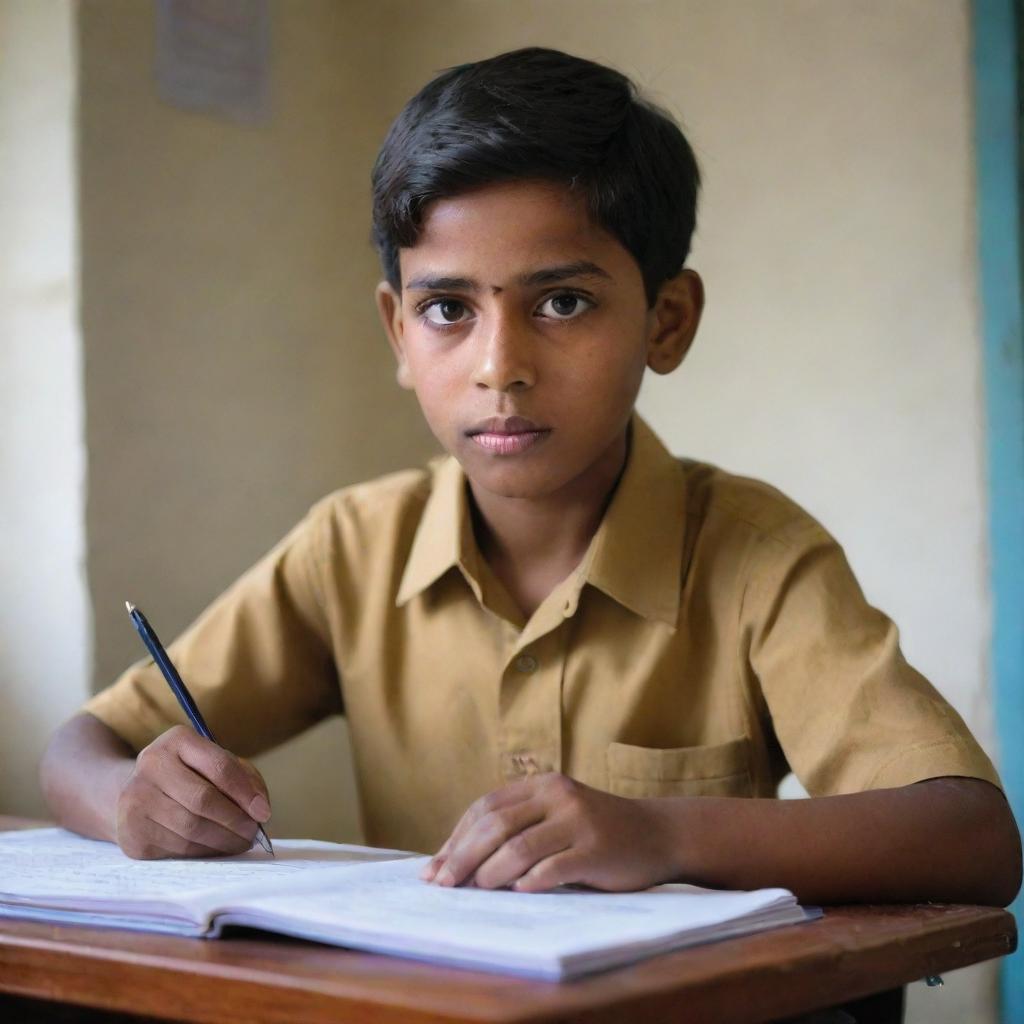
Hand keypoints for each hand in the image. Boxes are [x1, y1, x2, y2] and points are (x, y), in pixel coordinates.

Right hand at [114, 725, 270, 858]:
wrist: (134, 792)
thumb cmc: (188, 776)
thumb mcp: (215, 763)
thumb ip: (244, 778)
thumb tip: (260, 810)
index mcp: (178, 740)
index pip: (219, 766)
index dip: (245, 793)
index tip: (263, 813)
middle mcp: (151, 764)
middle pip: (203, 800)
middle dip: (235, 821)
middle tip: (252, 833)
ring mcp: (135, 799)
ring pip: (190, 829)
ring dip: (223, 841)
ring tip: (239, 843)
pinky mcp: (131, 832)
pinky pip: (176, 849)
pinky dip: (203, 853)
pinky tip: (214, 849)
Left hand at [421, 772, 680, 892]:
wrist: (658, 833)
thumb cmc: (598, 831)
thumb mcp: (557, 816)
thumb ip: (520, 829)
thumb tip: (462, 864)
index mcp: (542, 785)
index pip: (486, 807)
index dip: (457, 837)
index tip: (434, 867)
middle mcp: (558, 795)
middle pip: (496, 825)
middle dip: (463, 857)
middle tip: (442, 885)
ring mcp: (578, 820)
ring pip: (519, 847)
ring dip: (490, 872)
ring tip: (474, 891)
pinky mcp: (596, 848)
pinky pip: (553, 868)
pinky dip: (530, 882)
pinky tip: (517, 892)